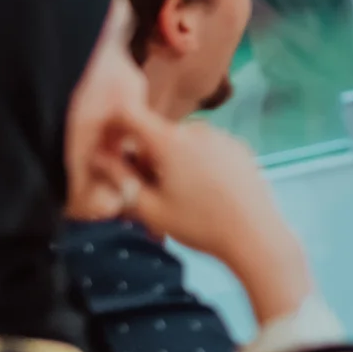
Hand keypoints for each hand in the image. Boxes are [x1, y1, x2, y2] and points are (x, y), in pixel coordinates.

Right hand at [114, 115, 314, 325]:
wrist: (256, 236)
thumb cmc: (200, 225)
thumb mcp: (150, 208)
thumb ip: (119, 179)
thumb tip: (96, 156)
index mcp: (170, 140)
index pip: (130, 115)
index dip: (115, 128)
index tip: (111, 151)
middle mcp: (197, 128)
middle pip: (157, 135)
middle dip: (147, 159)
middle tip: (149, 196)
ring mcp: (222, 136)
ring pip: (183, 144)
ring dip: (173, 163)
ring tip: (179, 200)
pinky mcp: (239, 147)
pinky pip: (207, 149)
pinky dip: (198, 164)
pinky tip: (205, 193)